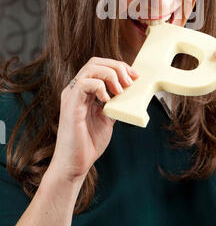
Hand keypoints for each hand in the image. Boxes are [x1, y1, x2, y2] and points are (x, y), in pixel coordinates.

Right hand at [49, 57, 138, 181]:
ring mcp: (72, 95)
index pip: (100, 66)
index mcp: (85, 91)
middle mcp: (76, 89)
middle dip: (117, 66)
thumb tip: (129, 93)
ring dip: (110, 74)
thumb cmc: (88, 143)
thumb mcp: (108, 118)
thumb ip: (115, 104)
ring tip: (120, 90)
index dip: (119, 67)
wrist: (75, 164)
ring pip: (91, 68)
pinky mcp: (70, 104)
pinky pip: (84, 83)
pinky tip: (107, 99)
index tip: (135, 77)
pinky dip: (100, 86)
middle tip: (130, 80)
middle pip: (95, 62)